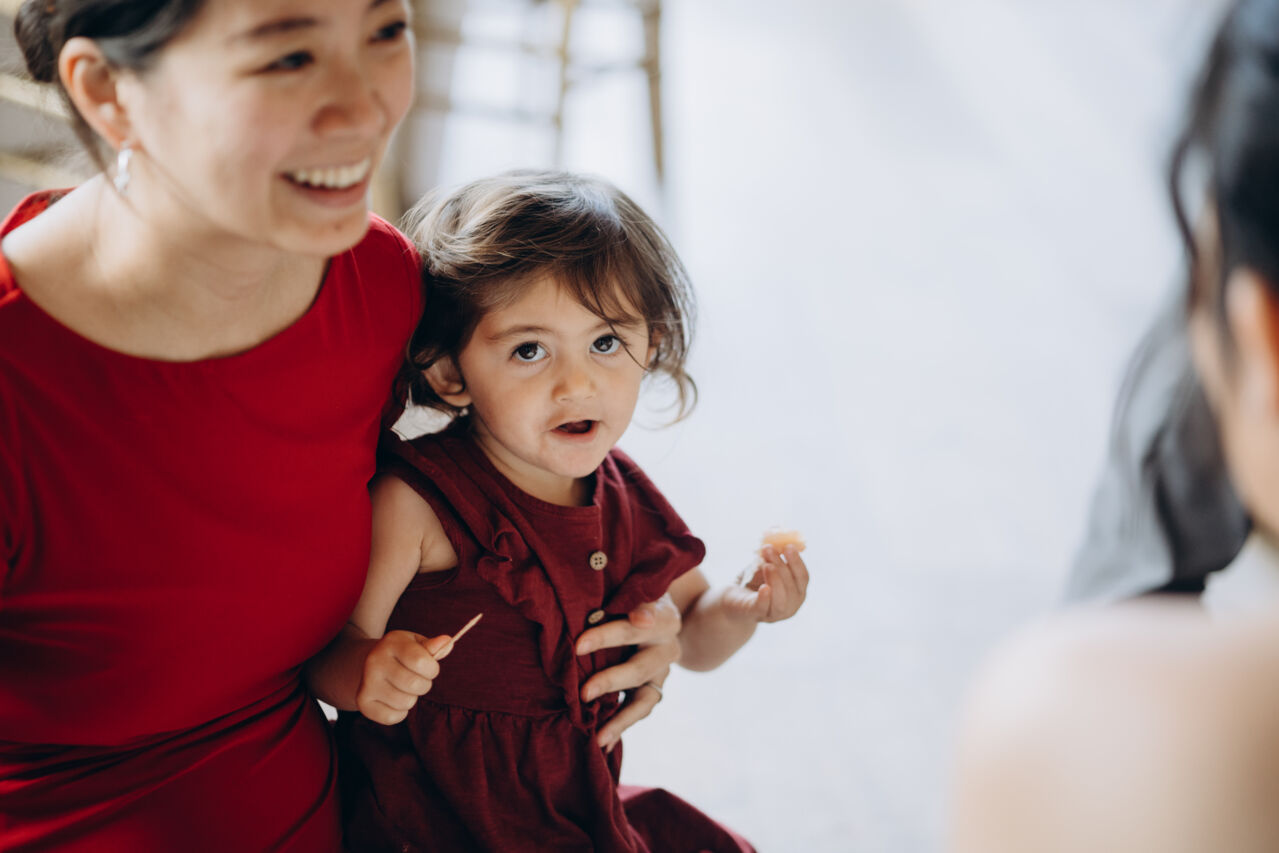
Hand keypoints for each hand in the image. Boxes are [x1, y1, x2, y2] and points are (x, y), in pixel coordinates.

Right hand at [356, 630, 453, 724]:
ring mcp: (367, 682)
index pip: (421, 661)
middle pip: (415, 684)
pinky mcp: (362, 702)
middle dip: (424, 685)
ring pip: (405, 702)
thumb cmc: (402, 653)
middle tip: (417, 679)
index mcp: (391, 643)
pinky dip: (399, 713)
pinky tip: (394, 699)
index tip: (429, 667)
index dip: (432, 669)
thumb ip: (432, 646)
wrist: (370, 662)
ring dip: (411, 698)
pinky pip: (392, 717)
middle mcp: (375, 661)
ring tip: (404, 688)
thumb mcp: (416, 644)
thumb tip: (447, 642)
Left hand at [576, 594, 681, 750]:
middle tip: (583, 692)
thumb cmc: (631, 594)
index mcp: (665, 617)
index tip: (578, 645)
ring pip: (645, 699)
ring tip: (599, 737)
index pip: (636, 626)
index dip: (607, 635)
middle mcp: (668, 647)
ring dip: (621, 718)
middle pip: (640, 668)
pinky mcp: (654, 688)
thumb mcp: (633, 589)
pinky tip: (603, 743)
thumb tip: (628, 616)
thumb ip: (628, 600)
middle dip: (610, 681)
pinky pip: (640, 711)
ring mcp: (663, 672)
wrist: (652, 607)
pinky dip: (621, 726)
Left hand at [728, 544, 808, 622]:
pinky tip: (764, 587)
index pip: (803, 578)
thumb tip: (776, 527)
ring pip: (781, 601)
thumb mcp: (765, 562)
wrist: (732, 598)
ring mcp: (772, 614)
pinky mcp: (754, 615)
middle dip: (782, 567)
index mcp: (796, 593)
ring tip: (766, 564)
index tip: (788, 546)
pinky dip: (765, 598)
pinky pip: (763, 608)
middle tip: (769, 549)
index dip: (797, 562)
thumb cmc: (754, 580)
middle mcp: (789, 607)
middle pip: (792, 589)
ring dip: (775, 580)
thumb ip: (773, 549)